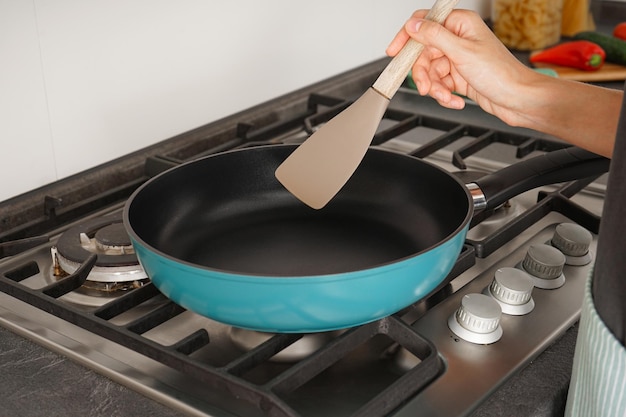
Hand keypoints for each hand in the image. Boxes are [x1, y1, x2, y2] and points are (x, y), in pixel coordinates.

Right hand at [386, 10, 536, 125]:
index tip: (394, 52)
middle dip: (423, 73)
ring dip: (435, 88)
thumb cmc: (501, 74)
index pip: (424, 23)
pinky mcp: (460, 77)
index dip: (407, 37)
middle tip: (425, 87)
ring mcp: (458, 58)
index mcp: (460, 25)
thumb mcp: (462, 52)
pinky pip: (440, 84)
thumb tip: (413, 25)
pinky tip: (455, 100)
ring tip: (445, 96)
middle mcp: (458, 39)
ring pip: (430, 72)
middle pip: (423, 53)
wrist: (518, 100)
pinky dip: (444, 94)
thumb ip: (434, 36)